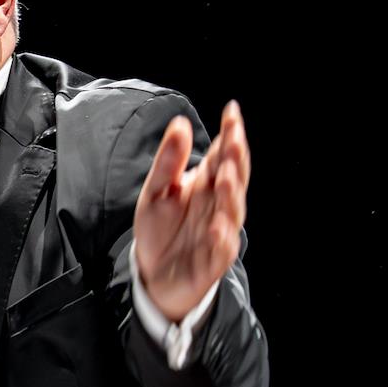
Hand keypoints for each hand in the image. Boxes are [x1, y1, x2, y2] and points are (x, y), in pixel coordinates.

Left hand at [134, 100, 249, 320]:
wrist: (152, 275)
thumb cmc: (160, 230)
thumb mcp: (156, 191)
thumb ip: (168, 161)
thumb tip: (180, 123)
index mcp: (206, 184)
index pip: (223, 155)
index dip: (230, 135)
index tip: (232, 111)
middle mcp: (218, 205)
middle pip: (233, 179)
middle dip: (235, 160)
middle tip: (233, 140)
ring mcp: (218, 232)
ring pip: (231, 212)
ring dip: (230, 195)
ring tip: (224, 177)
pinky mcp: (212, 261)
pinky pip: (221, 250)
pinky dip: (221, 239)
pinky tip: (217, 227)